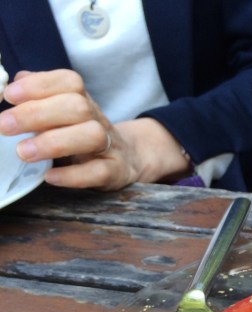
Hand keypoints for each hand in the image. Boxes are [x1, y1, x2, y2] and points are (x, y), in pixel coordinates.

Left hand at [0, 69, 189, 190]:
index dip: (39, 85)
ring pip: (92, 136)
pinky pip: (99, 172)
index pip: (69, 82)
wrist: (127, 159)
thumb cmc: (81, 134)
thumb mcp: (61, 112)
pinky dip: (73, 175)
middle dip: (37, 114)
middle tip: (5, 126)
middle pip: (78, 107)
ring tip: (23, 152)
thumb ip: (38, 98)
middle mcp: (98, 119)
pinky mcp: (115, 172)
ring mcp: (109, 146)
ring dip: (54, 142)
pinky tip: (49, 177)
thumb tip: (10, 86)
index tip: (9, 95)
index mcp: (83, 100)